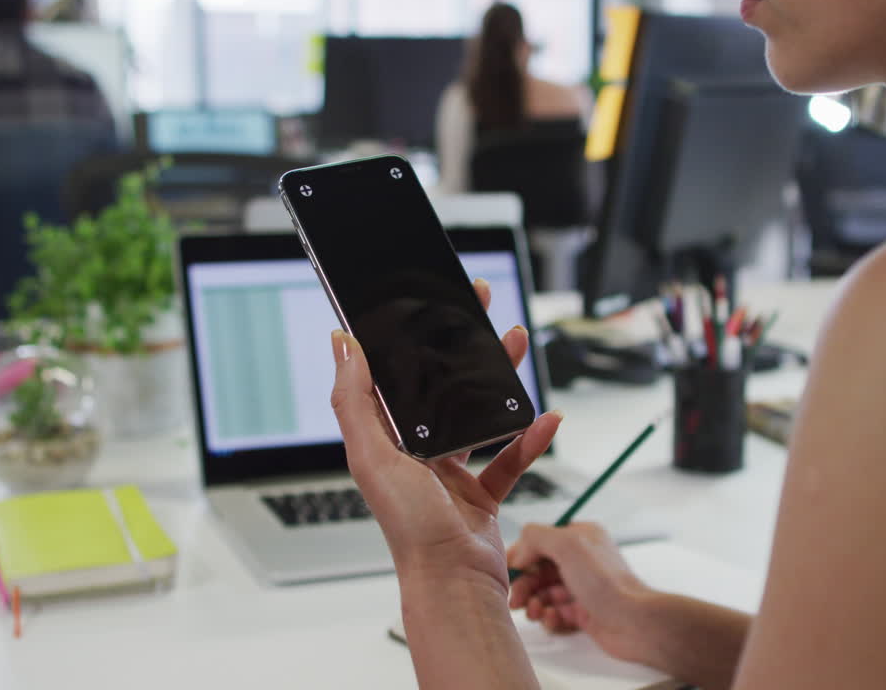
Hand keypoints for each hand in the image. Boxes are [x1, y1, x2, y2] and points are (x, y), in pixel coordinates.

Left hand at [330, 279, 563, 586]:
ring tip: (516, 345)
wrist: (453, 582)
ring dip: (498, 382)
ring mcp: (449, 473)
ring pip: (478, 415)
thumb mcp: (372, 456)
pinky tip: (545, 419)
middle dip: (461, 349)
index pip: (395, 375)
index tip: (425, 303)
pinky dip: (528, 438)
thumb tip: (341, 344)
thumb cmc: (409, 528)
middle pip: (441, 388)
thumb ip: (354, 400)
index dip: (409, 337)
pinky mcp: (481, 494)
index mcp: (385, 440)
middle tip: (479, 310)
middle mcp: (415, 453)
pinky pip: (509, 458)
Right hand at [507, 522, 653, 663]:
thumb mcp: (568, 545)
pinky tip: (553, 620)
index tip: (510, 571)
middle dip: (525, 585)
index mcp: (580, 537)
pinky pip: (555, 614)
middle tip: (517, 600)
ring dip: (534, 603)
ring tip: (536, 612)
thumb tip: (518, 550)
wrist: (634, 622)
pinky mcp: (583, 613)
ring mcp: (582, 588)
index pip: (540, 541)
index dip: (522, 556)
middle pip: (538, 570)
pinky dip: (549, 618)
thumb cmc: (607, 583)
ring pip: (544, 594)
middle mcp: (581, 560)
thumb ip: (536, 537)